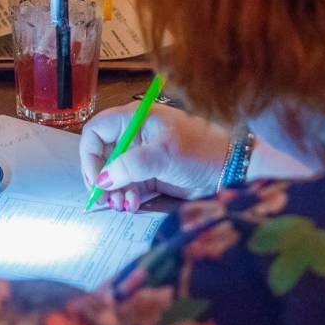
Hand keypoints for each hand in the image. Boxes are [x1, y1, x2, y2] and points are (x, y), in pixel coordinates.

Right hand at [79, 103, 230, 210]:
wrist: (234, 169)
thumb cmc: (203, 151)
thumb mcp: (164, 155)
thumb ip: (130, 166)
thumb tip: (103, 180)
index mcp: (135, 119)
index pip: (96, 131)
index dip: (90, 155)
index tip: (96, 178)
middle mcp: (135, 136)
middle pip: (102, 156)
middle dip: (102, 179)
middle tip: (106, 198)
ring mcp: (143, 156)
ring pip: (114, 175)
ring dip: (114, 192)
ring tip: (125, 204)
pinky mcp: (151, 175)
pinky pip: (128, 187)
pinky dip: (127, 197)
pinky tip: (133, 205)